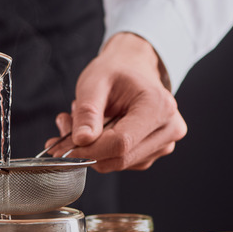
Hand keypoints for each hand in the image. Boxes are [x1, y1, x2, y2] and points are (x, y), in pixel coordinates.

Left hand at [43, 33, 186, 171]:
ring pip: (118, 163)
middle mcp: (169, 128)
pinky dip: (100, 152)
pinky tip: (92, 131)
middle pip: (120, 157)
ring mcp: (164, 143)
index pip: (121, 143)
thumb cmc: (115, 72)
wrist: (132, 68)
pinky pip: (121, 162)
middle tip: (64, 128)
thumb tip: (81, 141)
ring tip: (77, 122)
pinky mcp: (153, 152)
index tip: (63, 146)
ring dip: (91, 150)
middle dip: (86, 150)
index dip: (89, 150)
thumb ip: (87, 113)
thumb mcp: (94, 83)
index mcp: (158, 106)